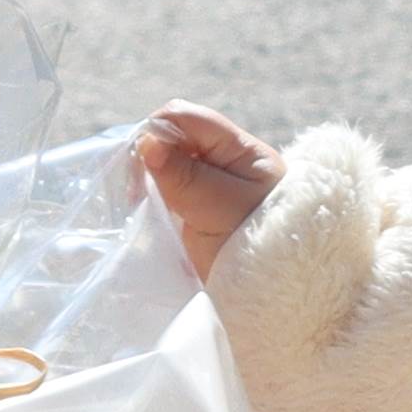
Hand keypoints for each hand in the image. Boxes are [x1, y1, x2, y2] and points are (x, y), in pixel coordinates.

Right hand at [135, 102, 274, 276]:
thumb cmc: (258, 246)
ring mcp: (209, 185)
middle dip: (148, 157)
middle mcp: (224, 161)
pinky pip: (165, 191)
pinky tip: (148, 215)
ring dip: (148, 180)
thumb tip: (147, 141)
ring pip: (164, 164)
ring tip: (140, 206)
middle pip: (171, 137)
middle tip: (136, 194)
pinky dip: (152, 198)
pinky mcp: (196, 210)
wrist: (275, 294)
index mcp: (239, 149)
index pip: (185, 117)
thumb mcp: (221, 207)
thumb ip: (185, 175)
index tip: (141, 170)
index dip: (155, 134)